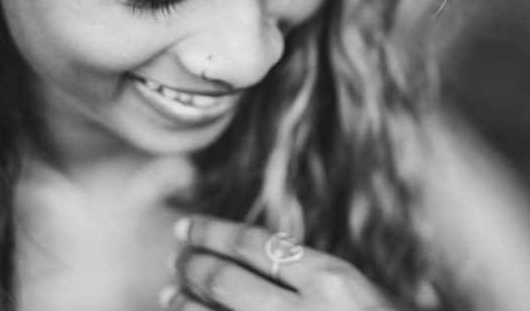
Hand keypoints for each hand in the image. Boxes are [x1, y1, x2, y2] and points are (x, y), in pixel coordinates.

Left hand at [164, 216, 393, 310]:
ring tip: (169, 293)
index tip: (188, 227)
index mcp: (332, 280)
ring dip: (185, 304)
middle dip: (193, 266)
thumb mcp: (360, 292)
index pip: (256, 244)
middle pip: (227, 281)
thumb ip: (313, 277)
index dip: (213, 233)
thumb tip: (258, 259)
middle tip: (176, 259)